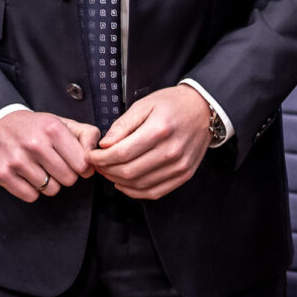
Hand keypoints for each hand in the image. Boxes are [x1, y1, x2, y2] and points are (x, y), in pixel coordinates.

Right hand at [0, 110, 100, 201]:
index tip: (73, 162)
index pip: (83, 164)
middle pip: (68, 179)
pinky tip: (27, 176)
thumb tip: (95, 157)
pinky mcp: (3, 173)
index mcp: (53, 129)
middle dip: (65, 175)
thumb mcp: (61, 122)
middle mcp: (35, 144)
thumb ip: (87, 135)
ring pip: (51, 190)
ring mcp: (18, 160)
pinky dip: (32, 190)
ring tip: (39, 168)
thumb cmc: (34, 126)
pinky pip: (31, 196)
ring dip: (48, 183)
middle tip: (54, 165)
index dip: (82, 167)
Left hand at [87, 85, 211, 200]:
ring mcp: (179, 166)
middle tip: (98, 165)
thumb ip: (123, 125)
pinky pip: (155, 192)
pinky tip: (124, 183)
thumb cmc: (172, 104)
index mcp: (159, 130)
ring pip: (140, 184)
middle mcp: (171, 151)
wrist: (203, 109)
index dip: (102, 158)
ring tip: (109, 172)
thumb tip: (105, 145)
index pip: (122, 153)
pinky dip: (136, 191)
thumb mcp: (144, 105)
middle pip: (129, 171)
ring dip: (118, 181)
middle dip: (107, 170)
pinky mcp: (184, 174)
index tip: (92, 156)